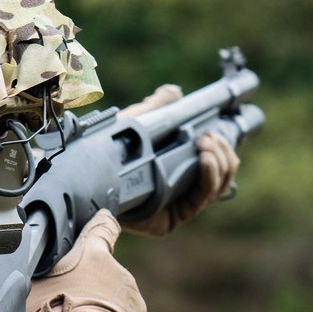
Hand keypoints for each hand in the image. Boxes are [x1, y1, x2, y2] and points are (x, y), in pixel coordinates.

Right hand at [24, 209, 145, 311]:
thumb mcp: (33, 289)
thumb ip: (41, 274)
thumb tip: (27, 270)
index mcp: (92, 254)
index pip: (102, 228)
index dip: (101, 224)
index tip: (104, 220)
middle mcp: (117, 270)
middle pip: (100, 272)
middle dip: (87, 285)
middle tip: (67, 305)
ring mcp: (131, 296)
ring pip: (111, 297)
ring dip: (98, 308)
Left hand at [120, 85, 239, 236]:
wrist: (88, 175)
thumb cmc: (107, 151)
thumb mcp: (136, 122)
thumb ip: (157, 107)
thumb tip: (175, 92)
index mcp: (177, 168)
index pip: (215, 161)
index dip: (224, 146)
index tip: (220, 126)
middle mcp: (180, 189)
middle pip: (222, 174)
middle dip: (223, 151)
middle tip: (209, 136)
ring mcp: (177, 206)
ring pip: (217, 187)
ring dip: (220, 161)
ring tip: (206, 143)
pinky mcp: (170, 219)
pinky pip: (199, 200)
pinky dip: (208, 178)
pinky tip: (204, 159)